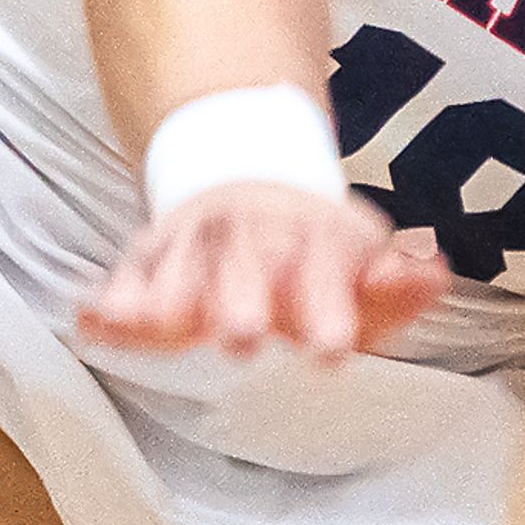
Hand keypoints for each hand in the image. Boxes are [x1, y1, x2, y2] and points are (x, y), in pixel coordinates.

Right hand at [76, 180, 450, 360]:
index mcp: (310, 241)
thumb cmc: (311, 253)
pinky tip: (91, 322)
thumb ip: (395, 284)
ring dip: (169, 293)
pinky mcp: (148, 259)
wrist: (246, 176)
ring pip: (180, 261)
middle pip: (244, 264)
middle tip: (245, 334)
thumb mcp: (360, 266)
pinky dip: (108, 299)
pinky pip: (125, 275)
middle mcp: (250, 238)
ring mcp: (195, 244)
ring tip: (154, 322)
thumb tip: (432, 275)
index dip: (327, 306)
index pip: (321, 269)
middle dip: (242, 297)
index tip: (332, 348)